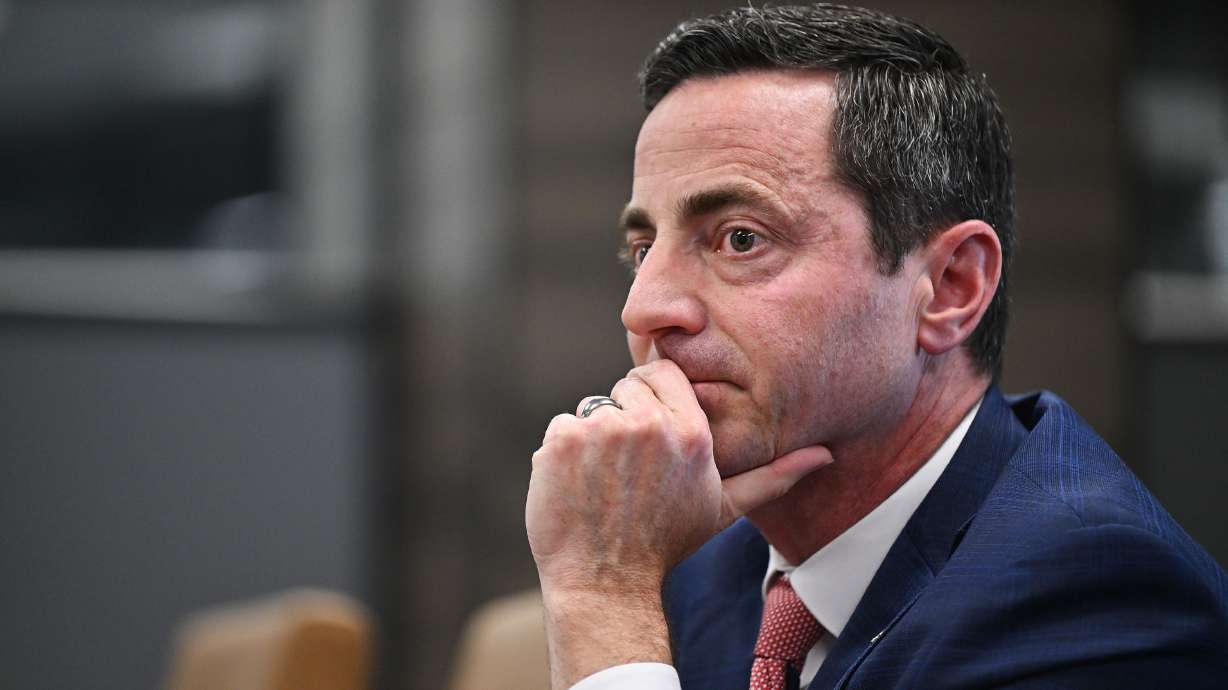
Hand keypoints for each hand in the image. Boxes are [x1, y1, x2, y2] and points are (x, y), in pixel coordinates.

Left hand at [526, 358, 831, 595]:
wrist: (605, 584)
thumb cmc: (665, 545)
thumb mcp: (723, 507)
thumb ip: (772, 476)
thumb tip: (824, 455)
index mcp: (691, 432)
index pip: (661, 372)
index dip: (651, 399)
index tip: (647, 434)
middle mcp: (650, 423)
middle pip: (625, 388)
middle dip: (622, 418)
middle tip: (627, 470)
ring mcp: (603, 429)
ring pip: (591, 410)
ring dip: (592, 440)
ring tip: (604, 484)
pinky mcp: (564, 439)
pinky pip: (560, 427)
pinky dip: (561, 455)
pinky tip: (577, 488)